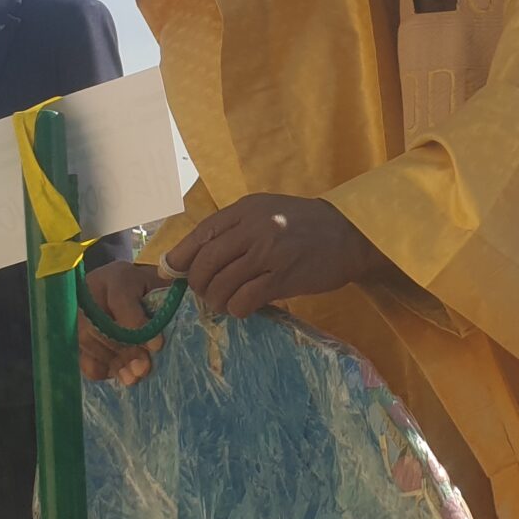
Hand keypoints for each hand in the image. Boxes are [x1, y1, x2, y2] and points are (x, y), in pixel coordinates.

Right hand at [78, 258, 168, 385]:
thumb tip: (156, 348)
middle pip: (99, 325)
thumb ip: (160, 311)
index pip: (121, 301)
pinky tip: (116, 372)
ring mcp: (76, 311)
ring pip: (87, 341)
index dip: (138, 325)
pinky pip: (79, 355)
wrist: (124, 286)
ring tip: (133, 377)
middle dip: (124, 351)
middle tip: (143, 369)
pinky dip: (98, 368)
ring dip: (112, 363)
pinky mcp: (71, 331)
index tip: (156, 346)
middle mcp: (90, 292)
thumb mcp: (158, 290)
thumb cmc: (147, 290)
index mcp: (117, 277)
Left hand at [162, 193, 382, 318]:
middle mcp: (254, 228)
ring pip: (222, 284)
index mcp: (246, 209)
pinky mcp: (283, 278)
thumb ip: (233, 230)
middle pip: (206, 262)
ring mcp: (269, 253)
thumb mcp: (266, 213)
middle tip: (204, 292)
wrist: (349, 234)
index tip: (169, 272)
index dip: (180, 257)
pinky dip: (236, 309)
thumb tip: (191, 257)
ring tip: (222, 302)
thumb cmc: (304, 225)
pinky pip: (244, 300)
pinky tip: (242, 307)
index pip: (201, 234)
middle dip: (198, 283)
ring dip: (216, 300)